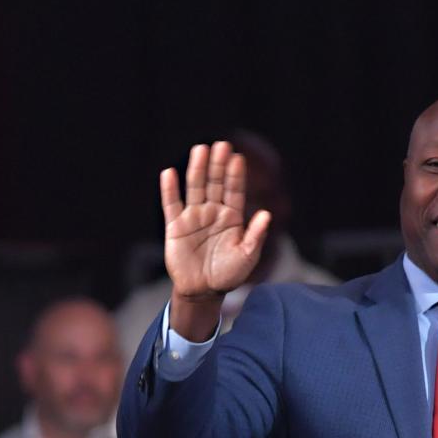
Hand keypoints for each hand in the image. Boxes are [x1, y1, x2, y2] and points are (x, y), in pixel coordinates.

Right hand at [161, 142, 272, 302]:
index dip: (235, 175)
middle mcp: (213, 213)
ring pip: (195, 188)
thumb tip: (268, 214)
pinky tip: (169, 173)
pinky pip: (171, 205)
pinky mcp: (176, 227)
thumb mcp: (247, 256)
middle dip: (218, 166)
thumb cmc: (229, 275)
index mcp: (232, 218)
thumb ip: (256, 236)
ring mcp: (194, 217)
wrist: (204, 291)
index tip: (237, 158)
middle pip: (215, 184)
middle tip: (221, 145)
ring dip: (197, 170)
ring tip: (200, 150)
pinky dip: (170, 190)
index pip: (234, 191)